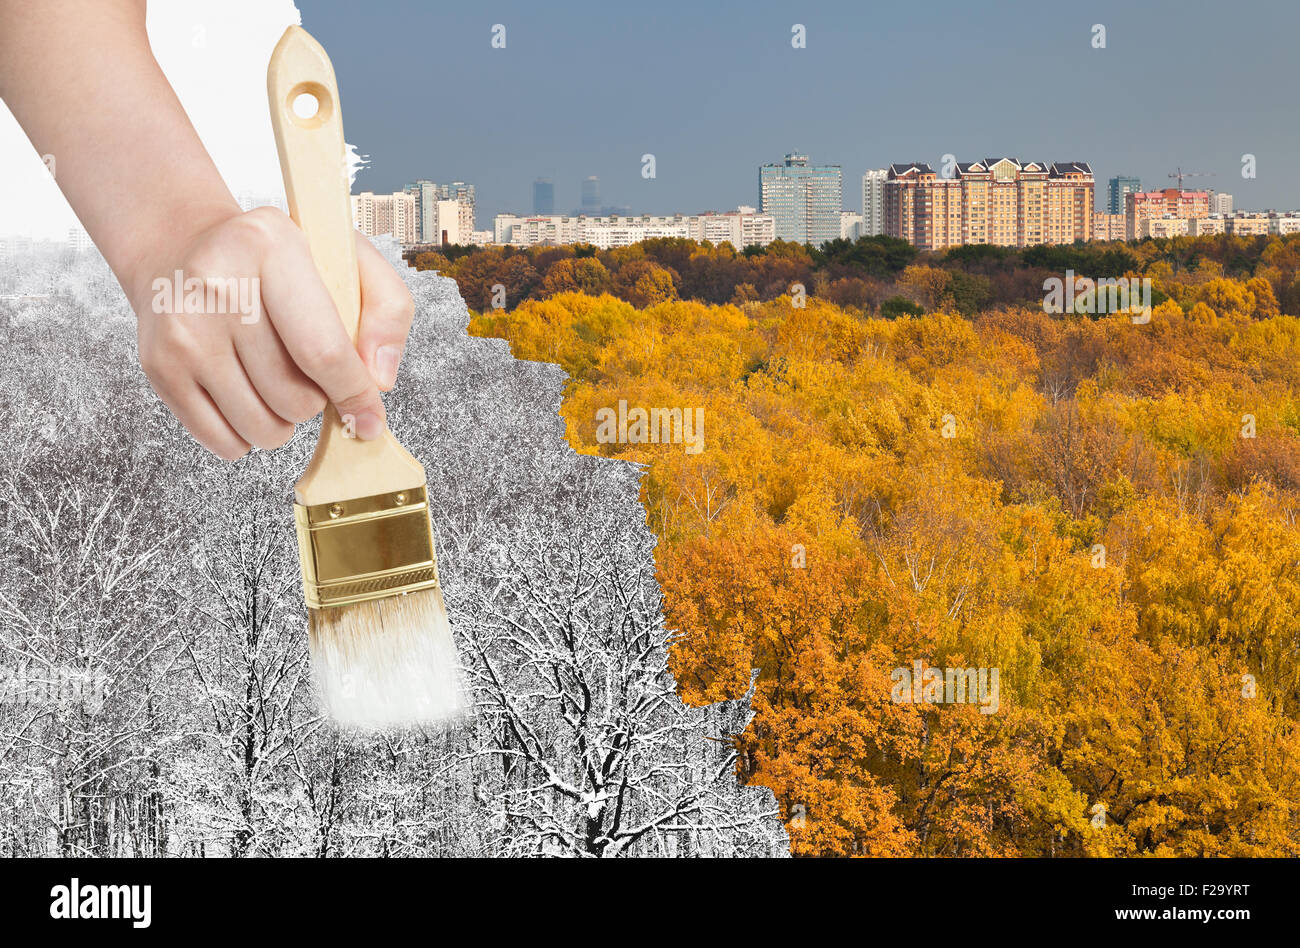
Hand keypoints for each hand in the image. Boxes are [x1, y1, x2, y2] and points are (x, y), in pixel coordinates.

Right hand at [130, 207, 413, 459]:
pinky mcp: (159, 367)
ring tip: (276, 384)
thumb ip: (388, 310)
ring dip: (283, 422)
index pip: (322, 350)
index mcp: (271, 246)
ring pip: (261, 428)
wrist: (182, 247)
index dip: (354, 394)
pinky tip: (246, 397)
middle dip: (315, 401)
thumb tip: (379, 380)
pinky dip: (246, 436)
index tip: (370, 418)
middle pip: (294, 398)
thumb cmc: (276, 262)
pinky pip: (223, 442)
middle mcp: (218, 286)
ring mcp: (184, 330)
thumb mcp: (345, 258)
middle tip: (306, 373)